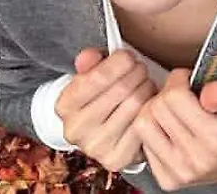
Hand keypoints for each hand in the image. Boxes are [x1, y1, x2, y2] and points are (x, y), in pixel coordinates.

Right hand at [55, 48, 158, 171]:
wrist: (97, 134)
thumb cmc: (96, 97)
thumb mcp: (89, 76)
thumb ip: (90, 61)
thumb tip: (89, 57)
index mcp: (64, 106)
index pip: (97, 77)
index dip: (119, 62)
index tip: (128, 57)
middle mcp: (75, 130)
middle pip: (122, 89)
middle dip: (137, 72)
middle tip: (141, 69)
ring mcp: (96, 147)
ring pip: (136, 105)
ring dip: (147, 89)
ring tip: (145, 85)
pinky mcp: (117, 159)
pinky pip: (144, 125)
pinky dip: (152, 111)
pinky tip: (148, 105)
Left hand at [133, 68, 216, 189]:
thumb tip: (212, 88)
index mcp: (216, 138)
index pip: (175, 97)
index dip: (178, 79)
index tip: (186, 79)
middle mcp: (196, 158)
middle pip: (156, 108)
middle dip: (166, 93)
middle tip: (180, 94)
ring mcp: (179, 172)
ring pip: (142, 125)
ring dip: (153, 112)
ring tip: (170, 111)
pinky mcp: (167, 180)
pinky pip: (142, 144)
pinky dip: (152, 132)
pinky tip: (168, 130)